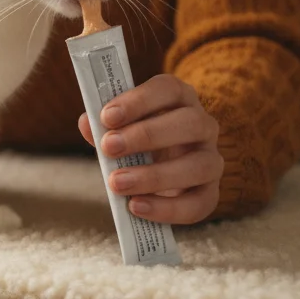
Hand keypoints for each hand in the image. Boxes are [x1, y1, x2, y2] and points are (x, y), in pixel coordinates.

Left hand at [77, 74, 222, 224]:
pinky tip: (136, 207)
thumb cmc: (135, 143)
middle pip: (189, 123)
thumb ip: (103, 126)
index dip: (139, 101)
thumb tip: (87, 124)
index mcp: (180, 100)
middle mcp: (203, 126)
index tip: (107, 116)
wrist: (156, 177)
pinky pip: (199, 203)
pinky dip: (167, 209)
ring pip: (199, 165)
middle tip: (109, 147)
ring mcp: (211, 159)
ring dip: (155, 175)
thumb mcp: (118, 130)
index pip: (169, 89)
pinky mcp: (211, 192)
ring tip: (118, 183)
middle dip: (147, 135)